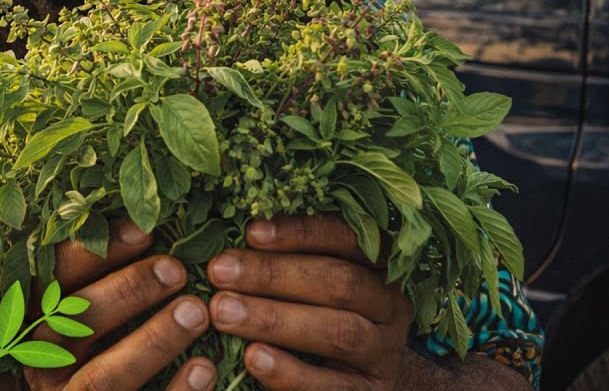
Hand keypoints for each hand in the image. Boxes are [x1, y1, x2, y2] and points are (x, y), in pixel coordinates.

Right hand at [18, 219, 218, 390]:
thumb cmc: (94, 352)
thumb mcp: (83, 316)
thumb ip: (101, 280)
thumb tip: (150, 221)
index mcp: (35, 322)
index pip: (54, 279)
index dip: (94, 252)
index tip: (143, 230)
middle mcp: (44, 363)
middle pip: (74, 324)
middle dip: (127, 292)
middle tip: (176, 268)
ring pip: (103, 377)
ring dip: (152, 341)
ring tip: (197, 311)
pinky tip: (206, 368)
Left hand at [205, 214, 414, 389]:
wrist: (340, 380)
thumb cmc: (311, 313)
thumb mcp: (308, 281)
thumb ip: (285, 258)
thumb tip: (232, 237)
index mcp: (380, 266)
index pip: (346, 239)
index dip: (300, 233)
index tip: (251, 232)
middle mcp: (389, 306)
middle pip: (340, 283)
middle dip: (274, 275)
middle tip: (219, 271)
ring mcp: (384, 353)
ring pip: (338, 331)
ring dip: (275, 319)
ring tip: (224, 311)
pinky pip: (332, 385)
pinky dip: (290, 371)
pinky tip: (253, 357)